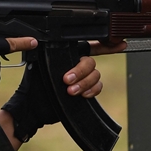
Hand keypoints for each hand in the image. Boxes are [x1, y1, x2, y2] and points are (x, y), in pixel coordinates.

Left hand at [0, 40, 121, 146]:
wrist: (33, 108)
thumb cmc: (32, 86)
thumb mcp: (38, 65)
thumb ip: (50, 54)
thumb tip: (52, 43)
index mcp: (66, 55)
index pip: (87, 45)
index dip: (103, 43)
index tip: (117, 43)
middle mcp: (76, 65)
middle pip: (90, 62)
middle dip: (81, 71)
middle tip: (67, 80)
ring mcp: (82, 79)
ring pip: (95, 75)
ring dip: (84, 83)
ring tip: (70, 91)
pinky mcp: (85, 91)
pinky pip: (98, 87)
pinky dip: (91, 91)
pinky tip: (82, 95)